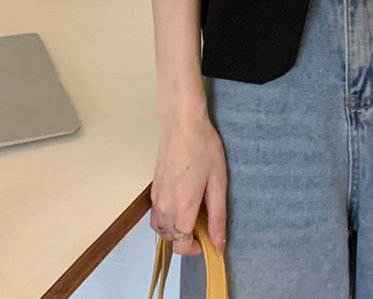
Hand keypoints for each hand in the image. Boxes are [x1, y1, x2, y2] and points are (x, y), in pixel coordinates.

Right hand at [150, 109, 227, 256]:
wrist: (181, 124)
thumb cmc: (203, 148)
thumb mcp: (218, 182)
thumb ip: (217, 217)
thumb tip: (218, 245)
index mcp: (181, 208)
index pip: (182, 246)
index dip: (196, 248)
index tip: (210, 239)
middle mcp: (164, 207)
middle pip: (172, 239)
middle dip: (189, 238)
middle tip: (207, 221)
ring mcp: (156, 198)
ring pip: (162, 229)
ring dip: (177, 230)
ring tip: (196, 212)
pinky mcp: (153, 189)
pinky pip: (157, 215)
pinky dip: (168, 219)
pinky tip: (183, 202)